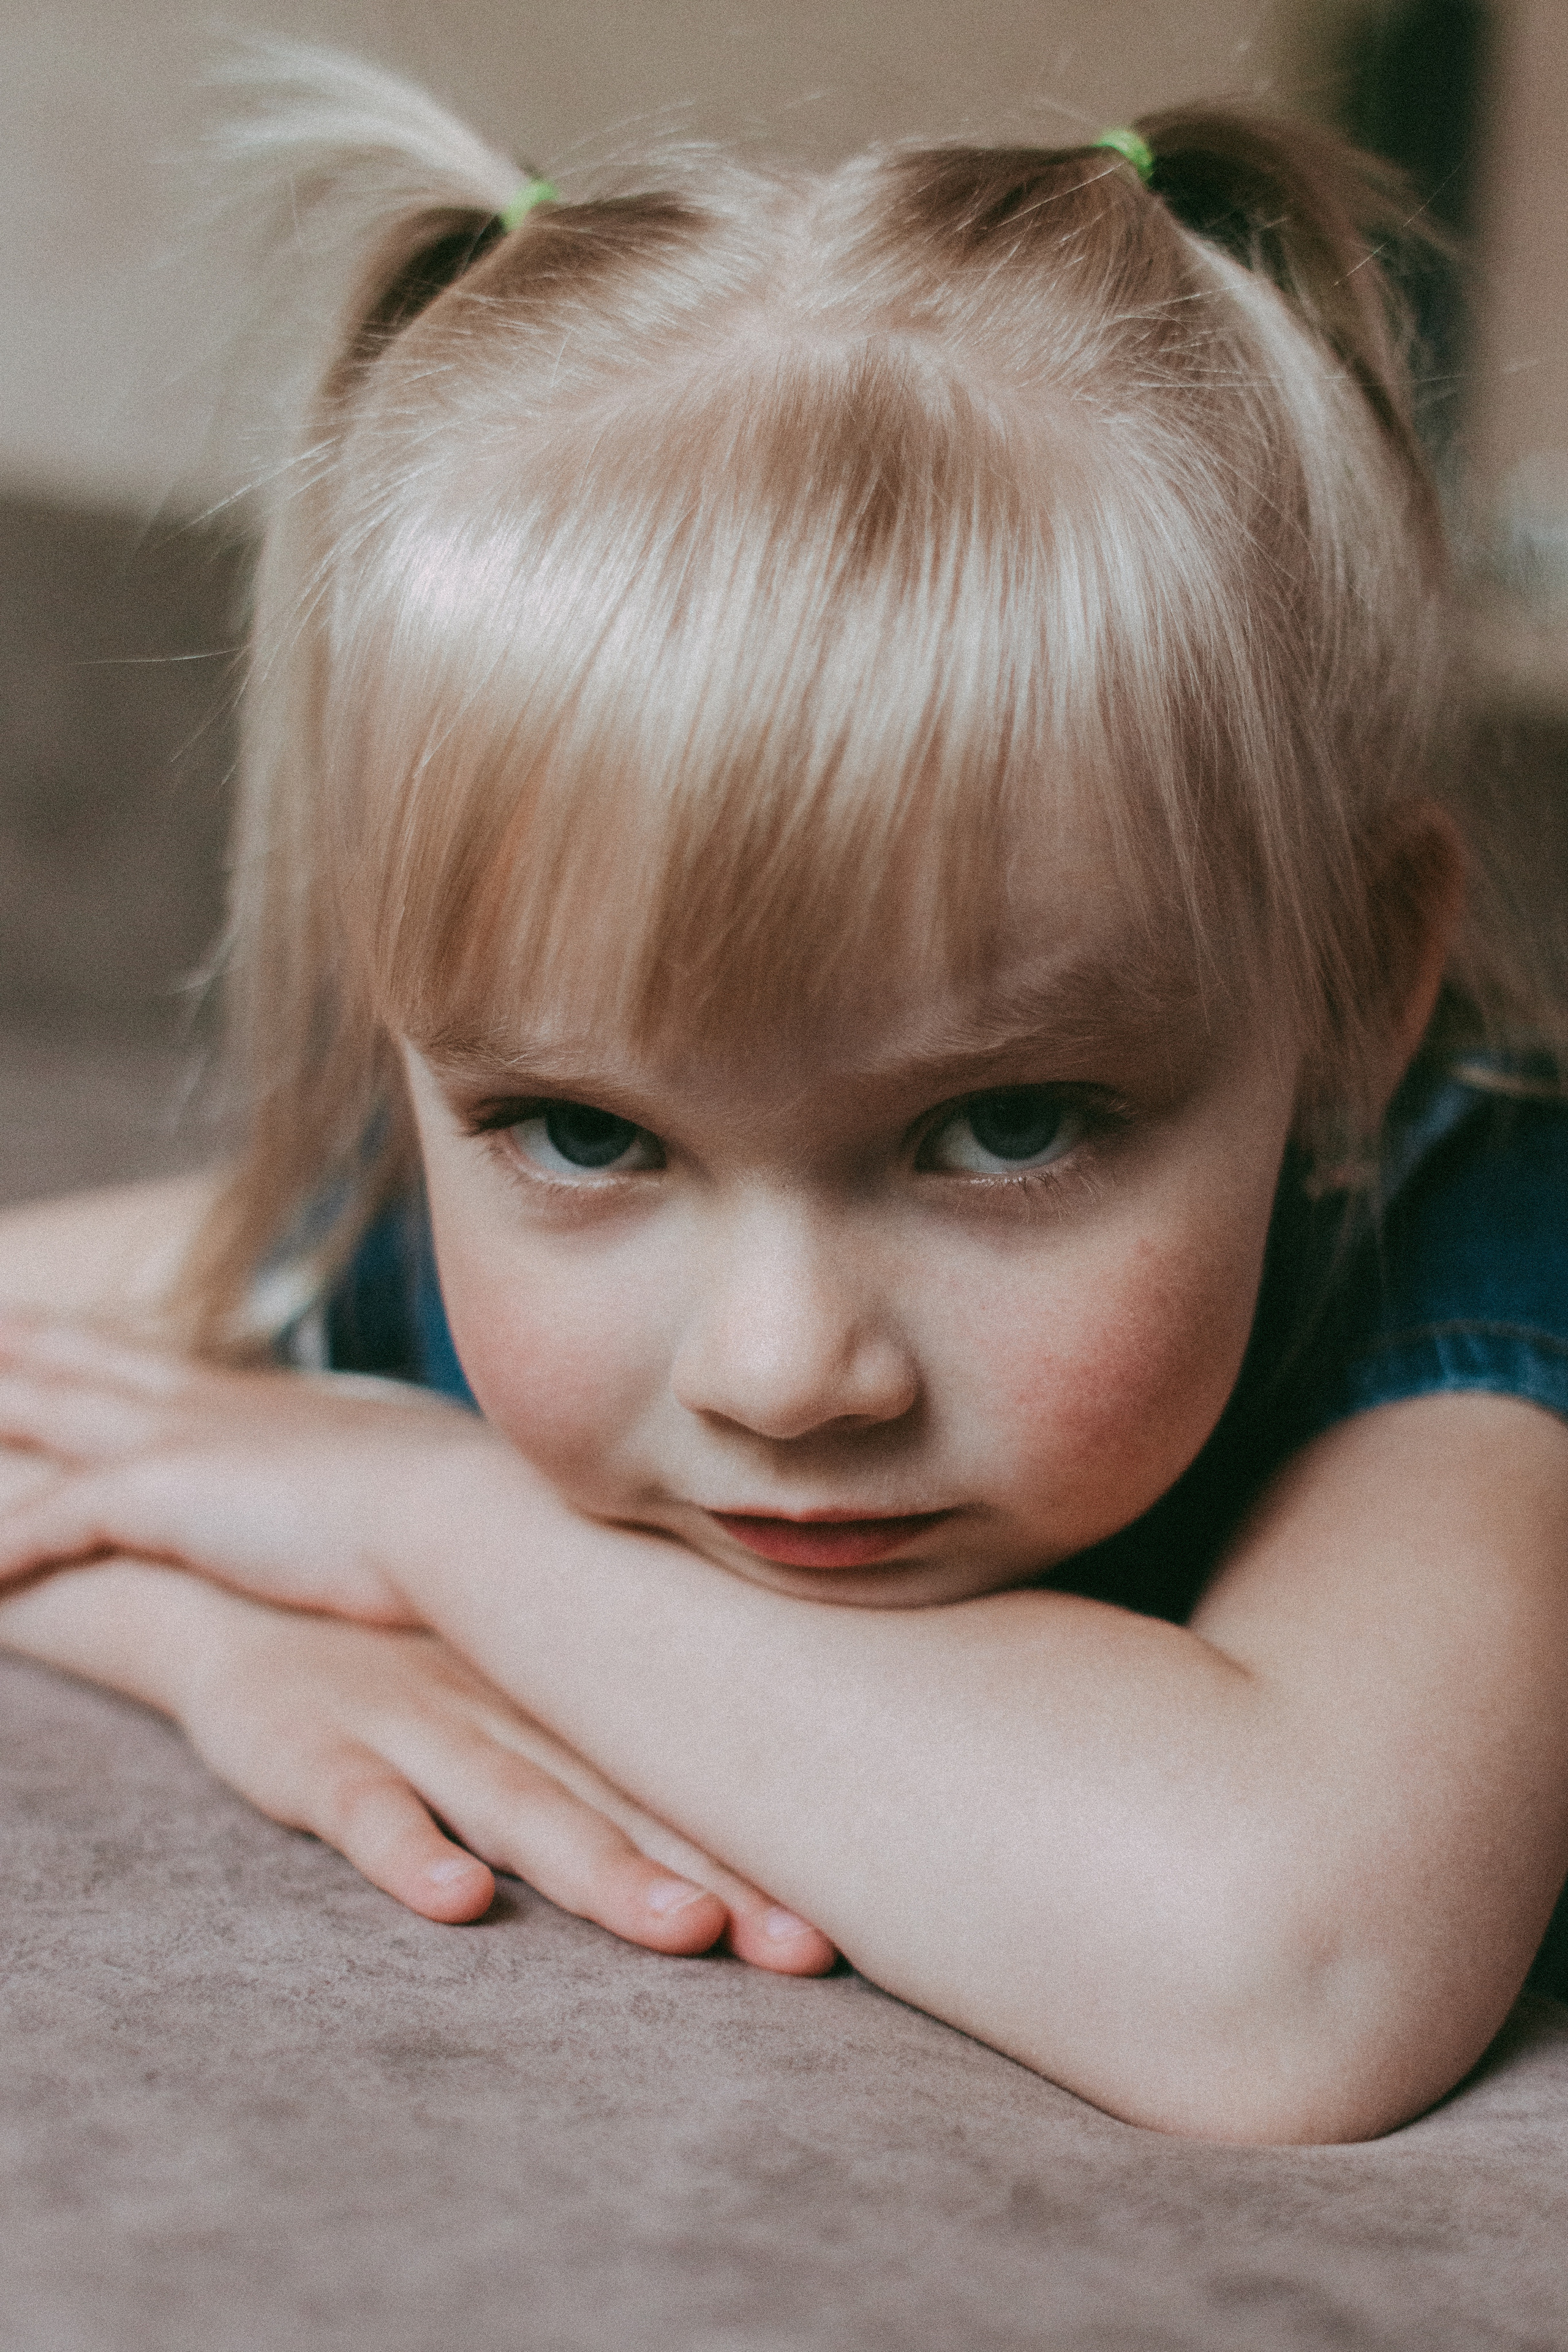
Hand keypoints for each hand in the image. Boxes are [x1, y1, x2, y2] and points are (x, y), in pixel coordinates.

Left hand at [0, 1316, 510, 1619]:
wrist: (457, 1508)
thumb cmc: (453, 1500)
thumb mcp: (402, 1465)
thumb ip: (371, 1466)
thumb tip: (405, 1481)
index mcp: (256, 1400)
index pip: (148, 1359)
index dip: (87, 1343)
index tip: (42, 1329)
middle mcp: (202, 1404)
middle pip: (75, 1362)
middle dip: (15, 1346)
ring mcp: (172, 1440)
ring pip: (37, 1413)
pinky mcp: (153, 1494)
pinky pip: (40, 1520)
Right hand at [0, 1559, 835, 1971]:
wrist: (237, 1600)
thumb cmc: (403, 1670)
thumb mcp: (508, 1696)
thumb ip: (606, 1754)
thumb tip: (749, 1804)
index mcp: (563, 1715)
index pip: (677, 1791)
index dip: (760, 1857)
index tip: (846, 1925)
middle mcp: (511, 1720)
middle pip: (628, 1810)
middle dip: (718, 1881)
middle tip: (804, 1947)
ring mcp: (417, 1729)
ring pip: (521, 1806)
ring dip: (601, 1869)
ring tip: (680, 1928)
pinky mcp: (317, 1750)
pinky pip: (364, 1805)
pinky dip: (407, 1849)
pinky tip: (457, 1898)